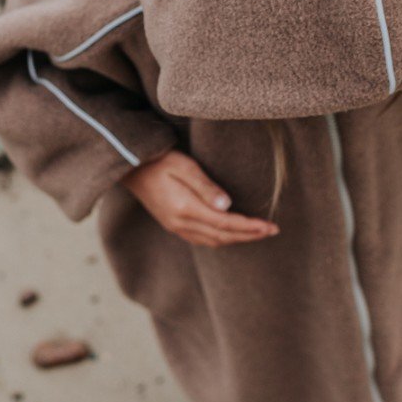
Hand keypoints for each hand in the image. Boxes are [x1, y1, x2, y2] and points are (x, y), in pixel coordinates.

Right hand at [121, 150, 279, 247]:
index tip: (270, 226)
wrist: (130, 167)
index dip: (250, 227)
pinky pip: (202, 239)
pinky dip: (221, 239)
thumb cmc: (158, 160)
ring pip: (213, 241)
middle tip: (272, 231)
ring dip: (237, 239)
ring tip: (257, 234)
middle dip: (249, 235)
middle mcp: (181, 223)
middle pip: (222, 236)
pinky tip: (231, 234)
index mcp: (185, 208)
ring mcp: (176, 226)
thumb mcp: (183, 166)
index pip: (225, 223)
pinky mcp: (173, 224)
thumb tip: (228, 206)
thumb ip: (205, 186)